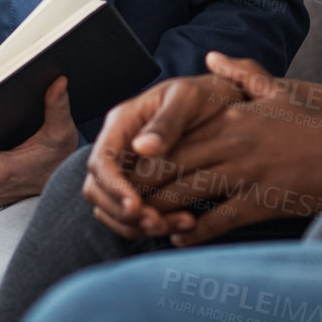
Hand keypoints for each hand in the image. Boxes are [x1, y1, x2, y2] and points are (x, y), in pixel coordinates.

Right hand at [82, 67, 246, 237]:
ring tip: (177, 225)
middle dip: (122, 212)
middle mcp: (119, 146)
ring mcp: (127, 168)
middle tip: (157, 223)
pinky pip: (133, 215)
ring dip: (137, 224)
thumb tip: (142, 147)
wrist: (224, 103)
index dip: (113, 187)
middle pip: (97, 190)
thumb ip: (168, 121)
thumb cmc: (206, 95)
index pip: (101, 161)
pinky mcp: (142, 186)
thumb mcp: (190, 98)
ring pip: (112, 208)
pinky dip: (151, 226)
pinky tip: (185, 223)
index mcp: (123, 122)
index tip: (136, 206)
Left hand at [135, 54, 321, 246]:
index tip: (127, 166)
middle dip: (142, 184)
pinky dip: (193, 232)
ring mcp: (244, 173)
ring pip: (185, 193)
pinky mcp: (259, 202)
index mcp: (231, 117)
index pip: (174, 134)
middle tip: (123, 198)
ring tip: (144, 221)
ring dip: (160, 210)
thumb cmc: (315, 126)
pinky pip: (216, 220)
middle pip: (171, 164)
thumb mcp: (277, 92)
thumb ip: (240, 73)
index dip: (145, 153)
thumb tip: (210, 57)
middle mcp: (232, 143)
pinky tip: (180, 238)